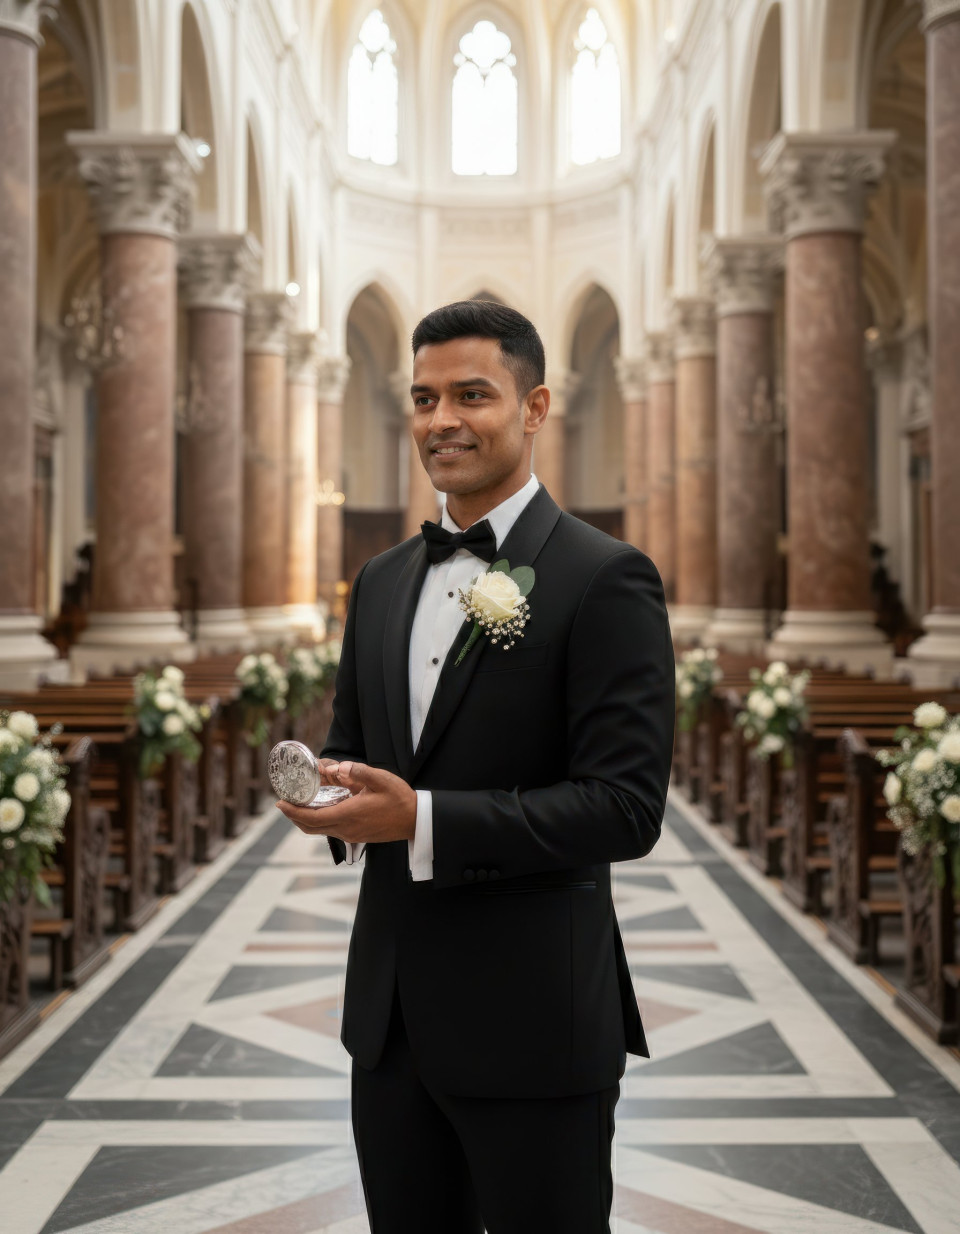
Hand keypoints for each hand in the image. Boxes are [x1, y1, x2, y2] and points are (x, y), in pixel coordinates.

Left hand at [276, 760, 416, 844]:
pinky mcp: (356, 835)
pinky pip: (330, 830)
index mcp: (349, 814)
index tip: (280, 803)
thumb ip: (358, 771)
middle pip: (310, 828)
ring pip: (319, 831)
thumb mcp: (381, 779)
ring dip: (305, 820)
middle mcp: (346, 828)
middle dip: (294, 816)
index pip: (312, 818)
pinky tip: (320, 809)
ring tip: (298, 805)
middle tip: (284, 803)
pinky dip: (318, 822)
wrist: (415, 820)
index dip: (293, 812)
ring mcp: (351, 834)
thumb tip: (336, 767)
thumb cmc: (399, 799)